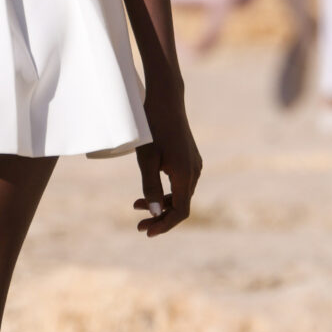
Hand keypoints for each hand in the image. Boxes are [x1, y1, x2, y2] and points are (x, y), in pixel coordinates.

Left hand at [133, 93, 201, 236]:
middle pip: (181, 205)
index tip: (146, 231)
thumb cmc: (151, 128)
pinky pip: (180, 183)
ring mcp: (193, 164)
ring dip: (162, 205)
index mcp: (185, 174)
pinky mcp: (189, 158)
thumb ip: (151, 187)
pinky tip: (150, 192)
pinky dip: (166, 192)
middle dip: (160, 217)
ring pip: (180, 195)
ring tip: (137, 206)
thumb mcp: (146, 159)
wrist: (165, 100)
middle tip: (138, 224)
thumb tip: (156, 213)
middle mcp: (194, 171)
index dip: (164, 225)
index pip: (180, 211)